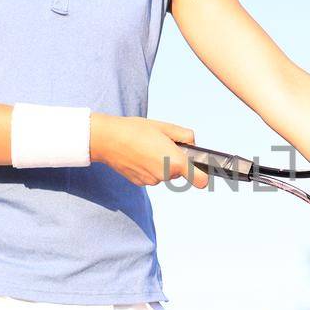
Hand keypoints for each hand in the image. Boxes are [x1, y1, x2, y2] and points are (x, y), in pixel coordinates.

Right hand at [91, 115, 208, 188]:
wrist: (107, 139)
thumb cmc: (136, 130)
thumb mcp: (165, 127)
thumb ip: (185, 135)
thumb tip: (193, 143)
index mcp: (175, 161)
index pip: (200, 180)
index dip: (202, 175)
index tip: (202, 171)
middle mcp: (165, 175)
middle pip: (179, 172)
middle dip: (175, 161)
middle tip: (162, 145)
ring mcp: (152, 181)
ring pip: (164, 174)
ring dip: (161, 164)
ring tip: (147, 148)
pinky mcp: (140, 183)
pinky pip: (151, 176)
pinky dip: (148, 168)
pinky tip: (139, 155)